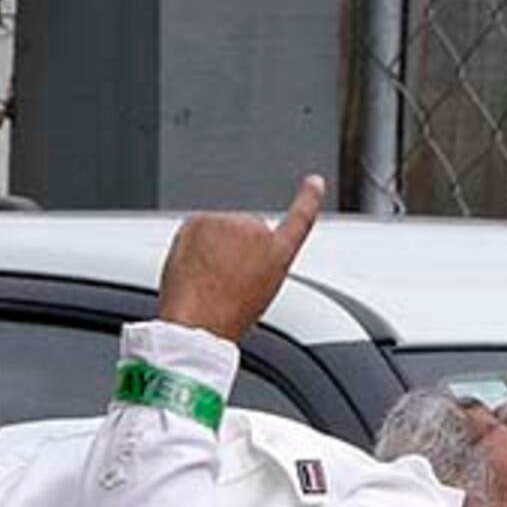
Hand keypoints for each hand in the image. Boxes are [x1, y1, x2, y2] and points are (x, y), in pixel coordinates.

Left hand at [155, 173, 324, 341]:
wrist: (197, 324)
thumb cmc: (227, 318)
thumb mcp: (260, 295)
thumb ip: (258, 264)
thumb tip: (237, 251)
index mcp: (278, 253)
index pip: (300, 218)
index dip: (308, 198)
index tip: (314, 182)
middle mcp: (257, 230)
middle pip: (244, 231)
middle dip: (233, 249)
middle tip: (222, 282)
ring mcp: (227, 223)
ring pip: (217, 231)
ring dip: (211, 249)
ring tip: (206, 281)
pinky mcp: (199, 220)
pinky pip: (196, 231)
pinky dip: (192, 246)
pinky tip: (192, 270)